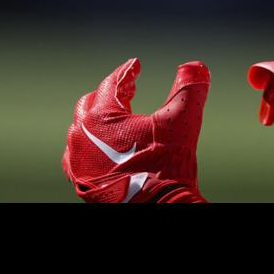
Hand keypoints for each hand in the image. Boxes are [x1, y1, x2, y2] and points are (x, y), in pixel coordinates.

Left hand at [64, 59, 209, 202]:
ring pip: (82, 129)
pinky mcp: (80, 179)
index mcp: (100, 117)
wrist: (153, 208)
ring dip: (99, 119)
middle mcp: (80, 135)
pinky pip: (79, 153)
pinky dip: (92, 144)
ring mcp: (77, 159)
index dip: (127, 73)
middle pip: (90, 103)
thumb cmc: (164, 168)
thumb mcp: (182, 124)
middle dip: (110, 94)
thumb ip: (189, 90)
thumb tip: (195, 66)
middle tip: (129, 90)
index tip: (136, 65)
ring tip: (118, 119)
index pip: (112, 84)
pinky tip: (104, 147)